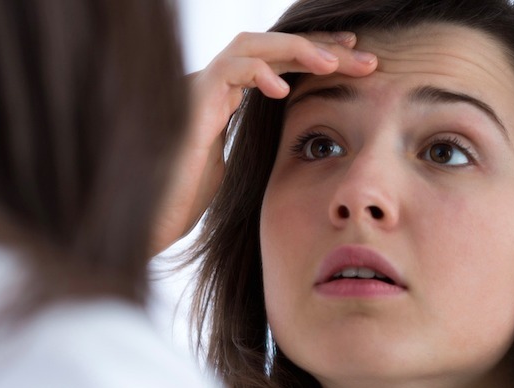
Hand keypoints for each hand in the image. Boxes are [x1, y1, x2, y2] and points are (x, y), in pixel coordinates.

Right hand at [151, 31, 377, 254]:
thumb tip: (298, 147)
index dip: (318, 56)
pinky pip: (227, 69)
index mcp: (226, 97)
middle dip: (321, 48)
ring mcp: (199, 87)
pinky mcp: (189, 100)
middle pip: (272, 47)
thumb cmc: (183, 199)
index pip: (279, 62)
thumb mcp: (237, 170)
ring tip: (333, 64)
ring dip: (296, 50)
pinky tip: (283, 90)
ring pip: (251, 45)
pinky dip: (258, 73)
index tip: (357, 60)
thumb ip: (258, 147)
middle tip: (366, 58)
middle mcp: (212, 84)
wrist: (147, 218)